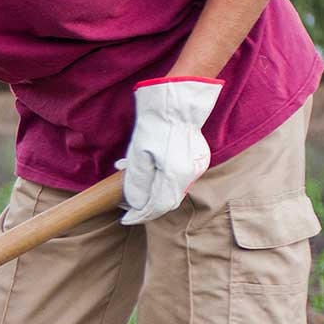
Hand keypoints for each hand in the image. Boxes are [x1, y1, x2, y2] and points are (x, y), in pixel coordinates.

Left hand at [116, 76, 220, 224]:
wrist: (177, 104)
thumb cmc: (155, 126)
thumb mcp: (138, 155)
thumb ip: (137, 183)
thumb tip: (137, 203)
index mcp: (174, 176)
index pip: (157, 207)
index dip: (140, 215)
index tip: (125, 219)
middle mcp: (189, 175)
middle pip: (167, 202)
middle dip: (147, 208)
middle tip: (128, 209)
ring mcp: (196, 167)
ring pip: (174, 192)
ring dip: (155, 196)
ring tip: (136, 195)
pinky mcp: (198, 160)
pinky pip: (180, 180)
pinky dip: (164, 185)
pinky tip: (150, 180)